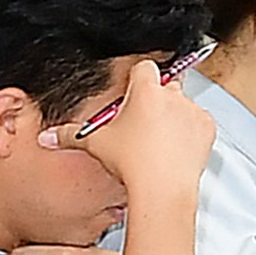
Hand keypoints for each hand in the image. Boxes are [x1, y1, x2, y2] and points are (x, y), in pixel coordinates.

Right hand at [71, 56, 216, 193]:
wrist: (163, 187)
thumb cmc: (132, 163)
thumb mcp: (95, 144)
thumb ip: (69, 134)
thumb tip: (47, 136)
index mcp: (146, 91)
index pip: (143, 67)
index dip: (136, 78)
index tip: (130, 93)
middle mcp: (173, 96)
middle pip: (164, 85)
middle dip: (153, 99)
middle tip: (140, 121)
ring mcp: (193, 111)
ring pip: (182, 105)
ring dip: (172, 116)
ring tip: (155, 139)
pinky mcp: (208, 128)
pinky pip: (197, 123)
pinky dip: (188, 131)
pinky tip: (173, 147)